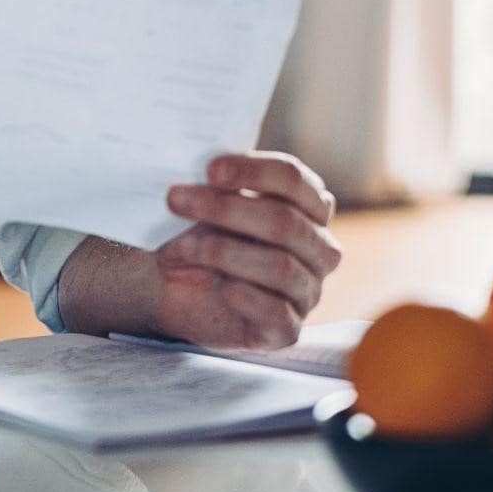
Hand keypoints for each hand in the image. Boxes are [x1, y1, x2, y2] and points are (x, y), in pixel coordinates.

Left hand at [153, 151, 340, 348]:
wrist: (173, 287)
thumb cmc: (200, 237)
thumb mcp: (207, 206)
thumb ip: (218, 185)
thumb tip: (207, 161)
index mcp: (308, 208)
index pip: (296, 180)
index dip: (254, 170)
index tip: (210, 169)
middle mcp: (318, 249)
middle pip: (284, 222)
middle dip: (225, 209)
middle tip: (176, 200)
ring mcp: (307, 291)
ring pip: (280, 266)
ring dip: (224, 252)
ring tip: (183, 247)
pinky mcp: (287, 330)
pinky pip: (277, 313)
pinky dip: (246, 296)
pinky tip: (222, 287)